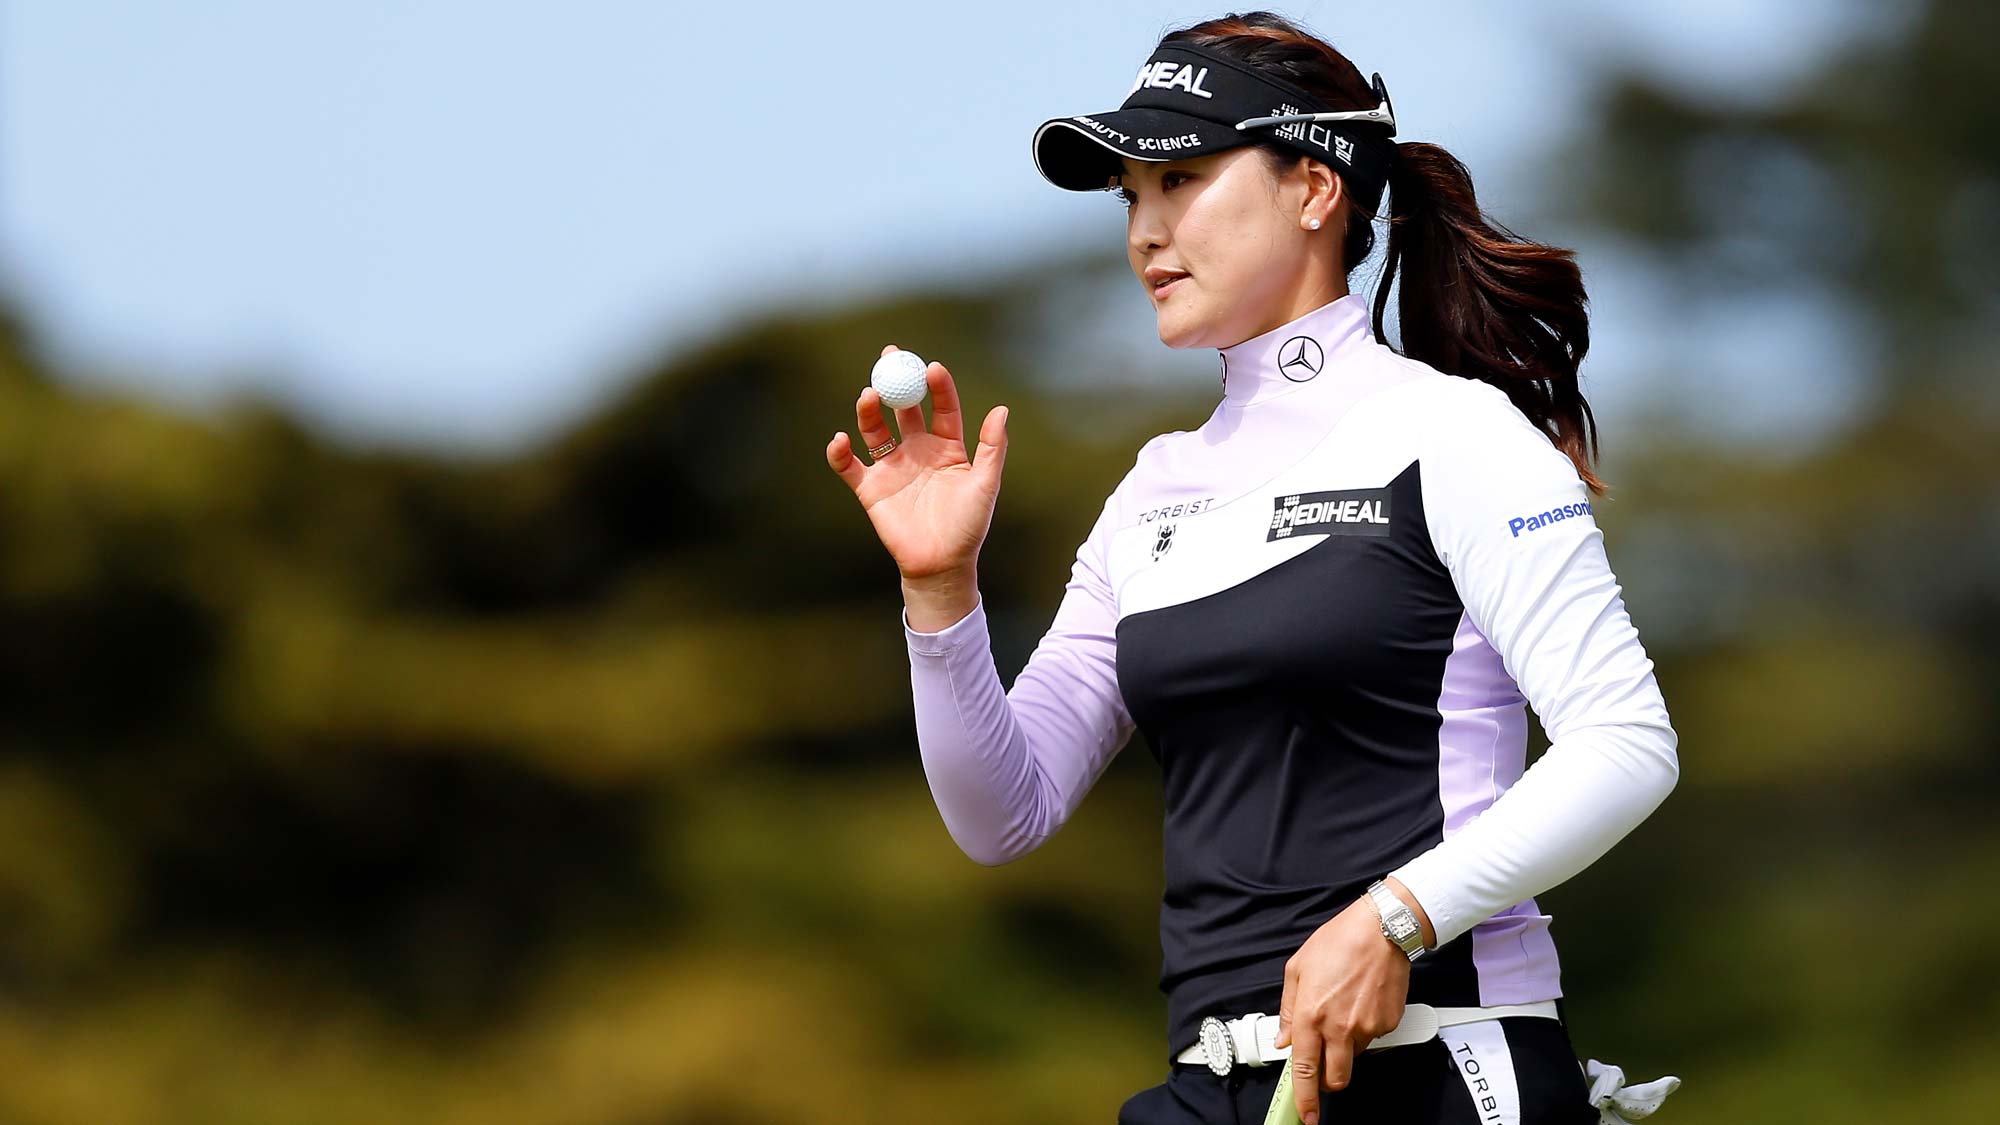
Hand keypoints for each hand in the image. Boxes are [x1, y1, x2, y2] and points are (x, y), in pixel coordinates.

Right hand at [824, 347, 1009, 584]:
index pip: (942, 407)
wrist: (941, 565)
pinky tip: (840, 440)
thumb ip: (993, 448)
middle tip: (890, 355)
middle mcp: (917, 450)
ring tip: (869, 395)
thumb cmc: (968, 526)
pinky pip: (848, 465)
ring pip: (875, 429)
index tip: (932, 367)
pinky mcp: (870, 488)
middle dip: (897, 380)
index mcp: (948, 447)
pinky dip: (839, 452)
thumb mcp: (985, 485)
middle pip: (903, 407)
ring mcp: (892, 467)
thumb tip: (1002, 410)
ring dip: (869, 410)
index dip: (937, 386)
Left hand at [1272, 881, 1429, 1124]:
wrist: (1381, 930)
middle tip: (1324, 1062)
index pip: (1306, 1070)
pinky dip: (1365, 1028)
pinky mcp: (1388, 1024)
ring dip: (1346, 1046)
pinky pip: (1372, 1037)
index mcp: (1311, 1015)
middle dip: (1328, 1079)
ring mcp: (1367, 1028)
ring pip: (1354, 1056)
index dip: (1305, 1098)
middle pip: (1336, 1078)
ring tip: (1344, 1009)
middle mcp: (1340, 1027)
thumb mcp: (1297, 970)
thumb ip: (1288, 1010)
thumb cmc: (1338, 942)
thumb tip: (1285, 1038)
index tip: (1306, 1114)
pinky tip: (1361, 1001)